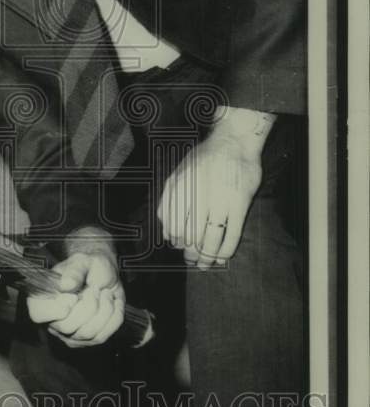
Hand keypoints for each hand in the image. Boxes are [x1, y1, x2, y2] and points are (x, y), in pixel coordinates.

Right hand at [27, 228, 124, 346]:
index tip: (73, 297)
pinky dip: (114, 317)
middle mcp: (54, 320)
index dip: (55, 309)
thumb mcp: (82, 262)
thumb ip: (74, 272)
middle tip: (95, 289)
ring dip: (104, 310)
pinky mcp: (88, 340)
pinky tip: (113, 303)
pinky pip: (103, 335)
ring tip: (105, 293)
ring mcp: (71, 334)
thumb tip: (66, 285)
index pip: (38, 314)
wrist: (105, 274)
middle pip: (67, 327)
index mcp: (43, 299)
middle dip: (88, 306)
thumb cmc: (89, 266)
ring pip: (88, 333)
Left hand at [158, 108, 271, 268]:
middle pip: (190, 236)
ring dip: (207, 257)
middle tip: (193, 262)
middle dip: (191, 254)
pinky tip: (222, 257)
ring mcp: (220, 198)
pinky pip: (232, 234)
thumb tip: (166, 233)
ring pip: (211, 239)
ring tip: (206, 265)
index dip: (175, 241)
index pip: (173, 225)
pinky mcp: (240, 202)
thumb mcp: (178, 174)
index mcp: (179, 187)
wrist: (233, 141)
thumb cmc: (204, 160)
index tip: (179, 247)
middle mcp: (197, 193)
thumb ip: (169, 201)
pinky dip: (226, 250)